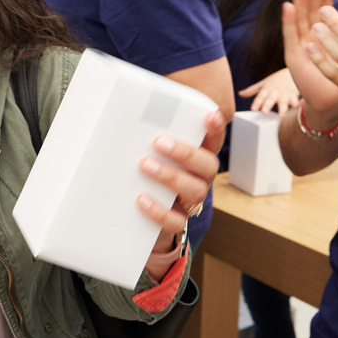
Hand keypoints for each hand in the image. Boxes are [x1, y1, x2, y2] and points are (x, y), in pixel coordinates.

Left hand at [137, 110, 223, 251]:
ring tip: (145, 165)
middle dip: (186, 152)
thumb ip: (145, 138)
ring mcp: (190, 201)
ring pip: (196, 191)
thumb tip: (121, 115)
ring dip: (171, 176)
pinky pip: (176, 221)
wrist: (138, 214)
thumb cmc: (143, 172)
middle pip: (208, 165)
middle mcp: (199, 178)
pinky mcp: (176, 222)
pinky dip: (159, 210)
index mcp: (196, 157)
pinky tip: (141, 199)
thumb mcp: (148, 153)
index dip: (215, 129)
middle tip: (159, 142)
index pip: (213, 140)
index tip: (209, 116)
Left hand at [240, 68, 299, 113]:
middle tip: (264, 112)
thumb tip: (239, 94)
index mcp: (266, 89)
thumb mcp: (263, 84)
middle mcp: (275, 92)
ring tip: (281, 115)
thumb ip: (251, 90)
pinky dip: (297, 104)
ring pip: (284, 102)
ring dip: (282, 108)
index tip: (253, 109)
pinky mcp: (294, 96)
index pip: (260, 96)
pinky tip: (296, 108)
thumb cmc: (275, 80)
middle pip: (270, 99)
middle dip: (267, 105)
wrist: (292, 71)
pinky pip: (296, 101)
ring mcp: (285, 94)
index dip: (257, 102)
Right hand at [281, 0, 337, 122]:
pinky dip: (288, 21)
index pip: (323, 11)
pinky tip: (288, 7)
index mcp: (326, 37)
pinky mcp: (294, 57)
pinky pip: (291, 36)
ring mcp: (301, 47)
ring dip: (300, 2)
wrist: (331, 102)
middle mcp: (311, 39)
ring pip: (300, 19)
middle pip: (310, 11)